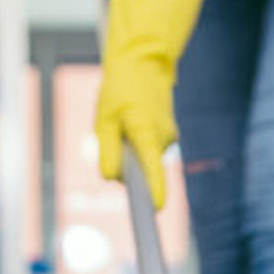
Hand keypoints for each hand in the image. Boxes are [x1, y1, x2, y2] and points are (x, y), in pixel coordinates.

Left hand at [96, 0, 206, 208]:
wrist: (144, 62)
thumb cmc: (120, 90)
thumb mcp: (104, 120)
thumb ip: (108, 151)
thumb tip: (113, 179)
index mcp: (146, 133)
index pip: (152, 171)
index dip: (153, 193)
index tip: (153, 211)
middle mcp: (163, 139)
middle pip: (142, 171)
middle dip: (125, 166)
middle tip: (112, 137)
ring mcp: (169, 138)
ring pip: (144, 161)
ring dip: (130, 152)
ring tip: (122, 123)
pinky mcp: (168, 137)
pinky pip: (148, 152)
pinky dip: (137, 145)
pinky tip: (132, 124)